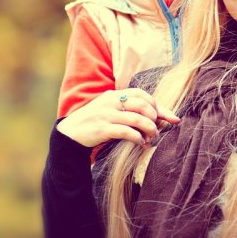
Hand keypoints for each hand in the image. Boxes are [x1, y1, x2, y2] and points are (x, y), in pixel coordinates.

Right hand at [56, 89, 180, 147]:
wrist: (70, 132)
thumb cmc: (95, 121)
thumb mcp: (109, 109)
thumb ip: (127, 109)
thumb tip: (156, 115)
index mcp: (113, 95)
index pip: (140, 93)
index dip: (155, 104)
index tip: (165, 116)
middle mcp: (110, 102)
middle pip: (142, 105)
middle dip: (155, 117)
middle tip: (157, 129)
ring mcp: (106, 115)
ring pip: (137, 119)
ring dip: (150, 130)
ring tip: (152, 137)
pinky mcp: (102, 129)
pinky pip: (127, 132)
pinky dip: (138, 138)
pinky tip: (141, 143)